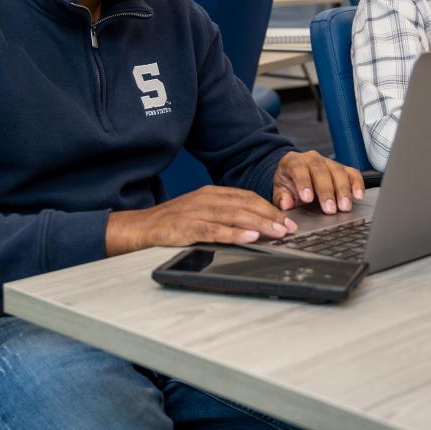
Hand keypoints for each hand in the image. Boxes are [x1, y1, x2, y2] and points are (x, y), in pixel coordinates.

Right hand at [105, 185, 296, 255]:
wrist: (141, 226)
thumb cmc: (173, 222)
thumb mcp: (201, 212)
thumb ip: (224, 214)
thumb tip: (254, 224)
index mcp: (212, 193)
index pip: (247, 197)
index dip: (269, 208)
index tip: (287, 219)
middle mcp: (206, 199)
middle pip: (245, 205)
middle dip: (271, 216)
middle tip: (290, 228)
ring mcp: (196, 212)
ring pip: (234, 216)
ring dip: (259, 224)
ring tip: (277, 232)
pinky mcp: (187, 227)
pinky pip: (215, 230)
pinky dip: (234, 234)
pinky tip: (249, 238)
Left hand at [272, 150, 364, 213]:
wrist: (296, 175)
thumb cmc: (288, 184)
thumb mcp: (279, 190)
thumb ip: (281, 198)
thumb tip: (286, 204)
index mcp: (293, 161)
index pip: (298, 168)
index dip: (304, 182)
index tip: (307, 199)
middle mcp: (312, 159)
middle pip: (321, 171)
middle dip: (326, 191)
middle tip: (330, 209)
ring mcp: (329, 162)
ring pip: (338, 172)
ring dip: (343, 190)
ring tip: (344, 207)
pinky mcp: (343, 169)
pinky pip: (353, 173)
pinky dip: (357, 184)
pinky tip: (358, 196)